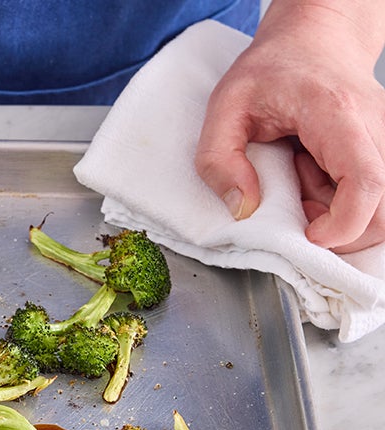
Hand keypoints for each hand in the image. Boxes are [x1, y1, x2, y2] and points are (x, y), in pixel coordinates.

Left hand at [195, 1, 384, 252]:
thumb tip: (241, 208)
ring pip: (383, 205)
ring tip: (305, 185)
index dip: (344, 224)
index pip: (366, 181)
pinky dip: (343, 201)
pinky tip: (316, 176)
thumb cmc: (270, 70)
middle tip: (300, 209)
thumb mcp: (225, 107)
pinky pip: (375, 193)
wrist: (312, 40)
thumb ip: (218, 160)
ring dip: (342, 213)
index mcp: (337, 114)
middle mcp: (375, 126)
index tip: (310, 234)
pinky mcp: (382, 149)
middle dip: (343, 229)